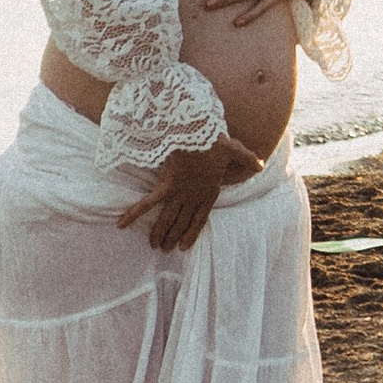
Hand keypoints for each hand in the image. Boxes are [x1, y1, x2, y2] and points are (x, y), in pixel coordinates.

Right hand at [117, 137, 264, 252]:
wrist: (198, 132)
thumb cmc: (215, 141)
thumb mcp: (234, 149)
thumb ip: (247, 159)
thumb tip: (261, 166)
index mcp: (208, 191)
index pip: (199, 219)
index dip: (191, 233)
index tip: (184, 246)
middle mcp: (193, 196)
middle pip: (181, 222)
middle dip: (173, 236)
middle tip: (165, 250)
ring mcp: (179, 193)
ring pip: (167, 218)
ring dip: (160, 232)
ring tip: (153, 246)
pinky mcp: (167, 187)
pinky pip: (148, 203)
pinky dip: (134, 213)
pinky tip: (121, 224)